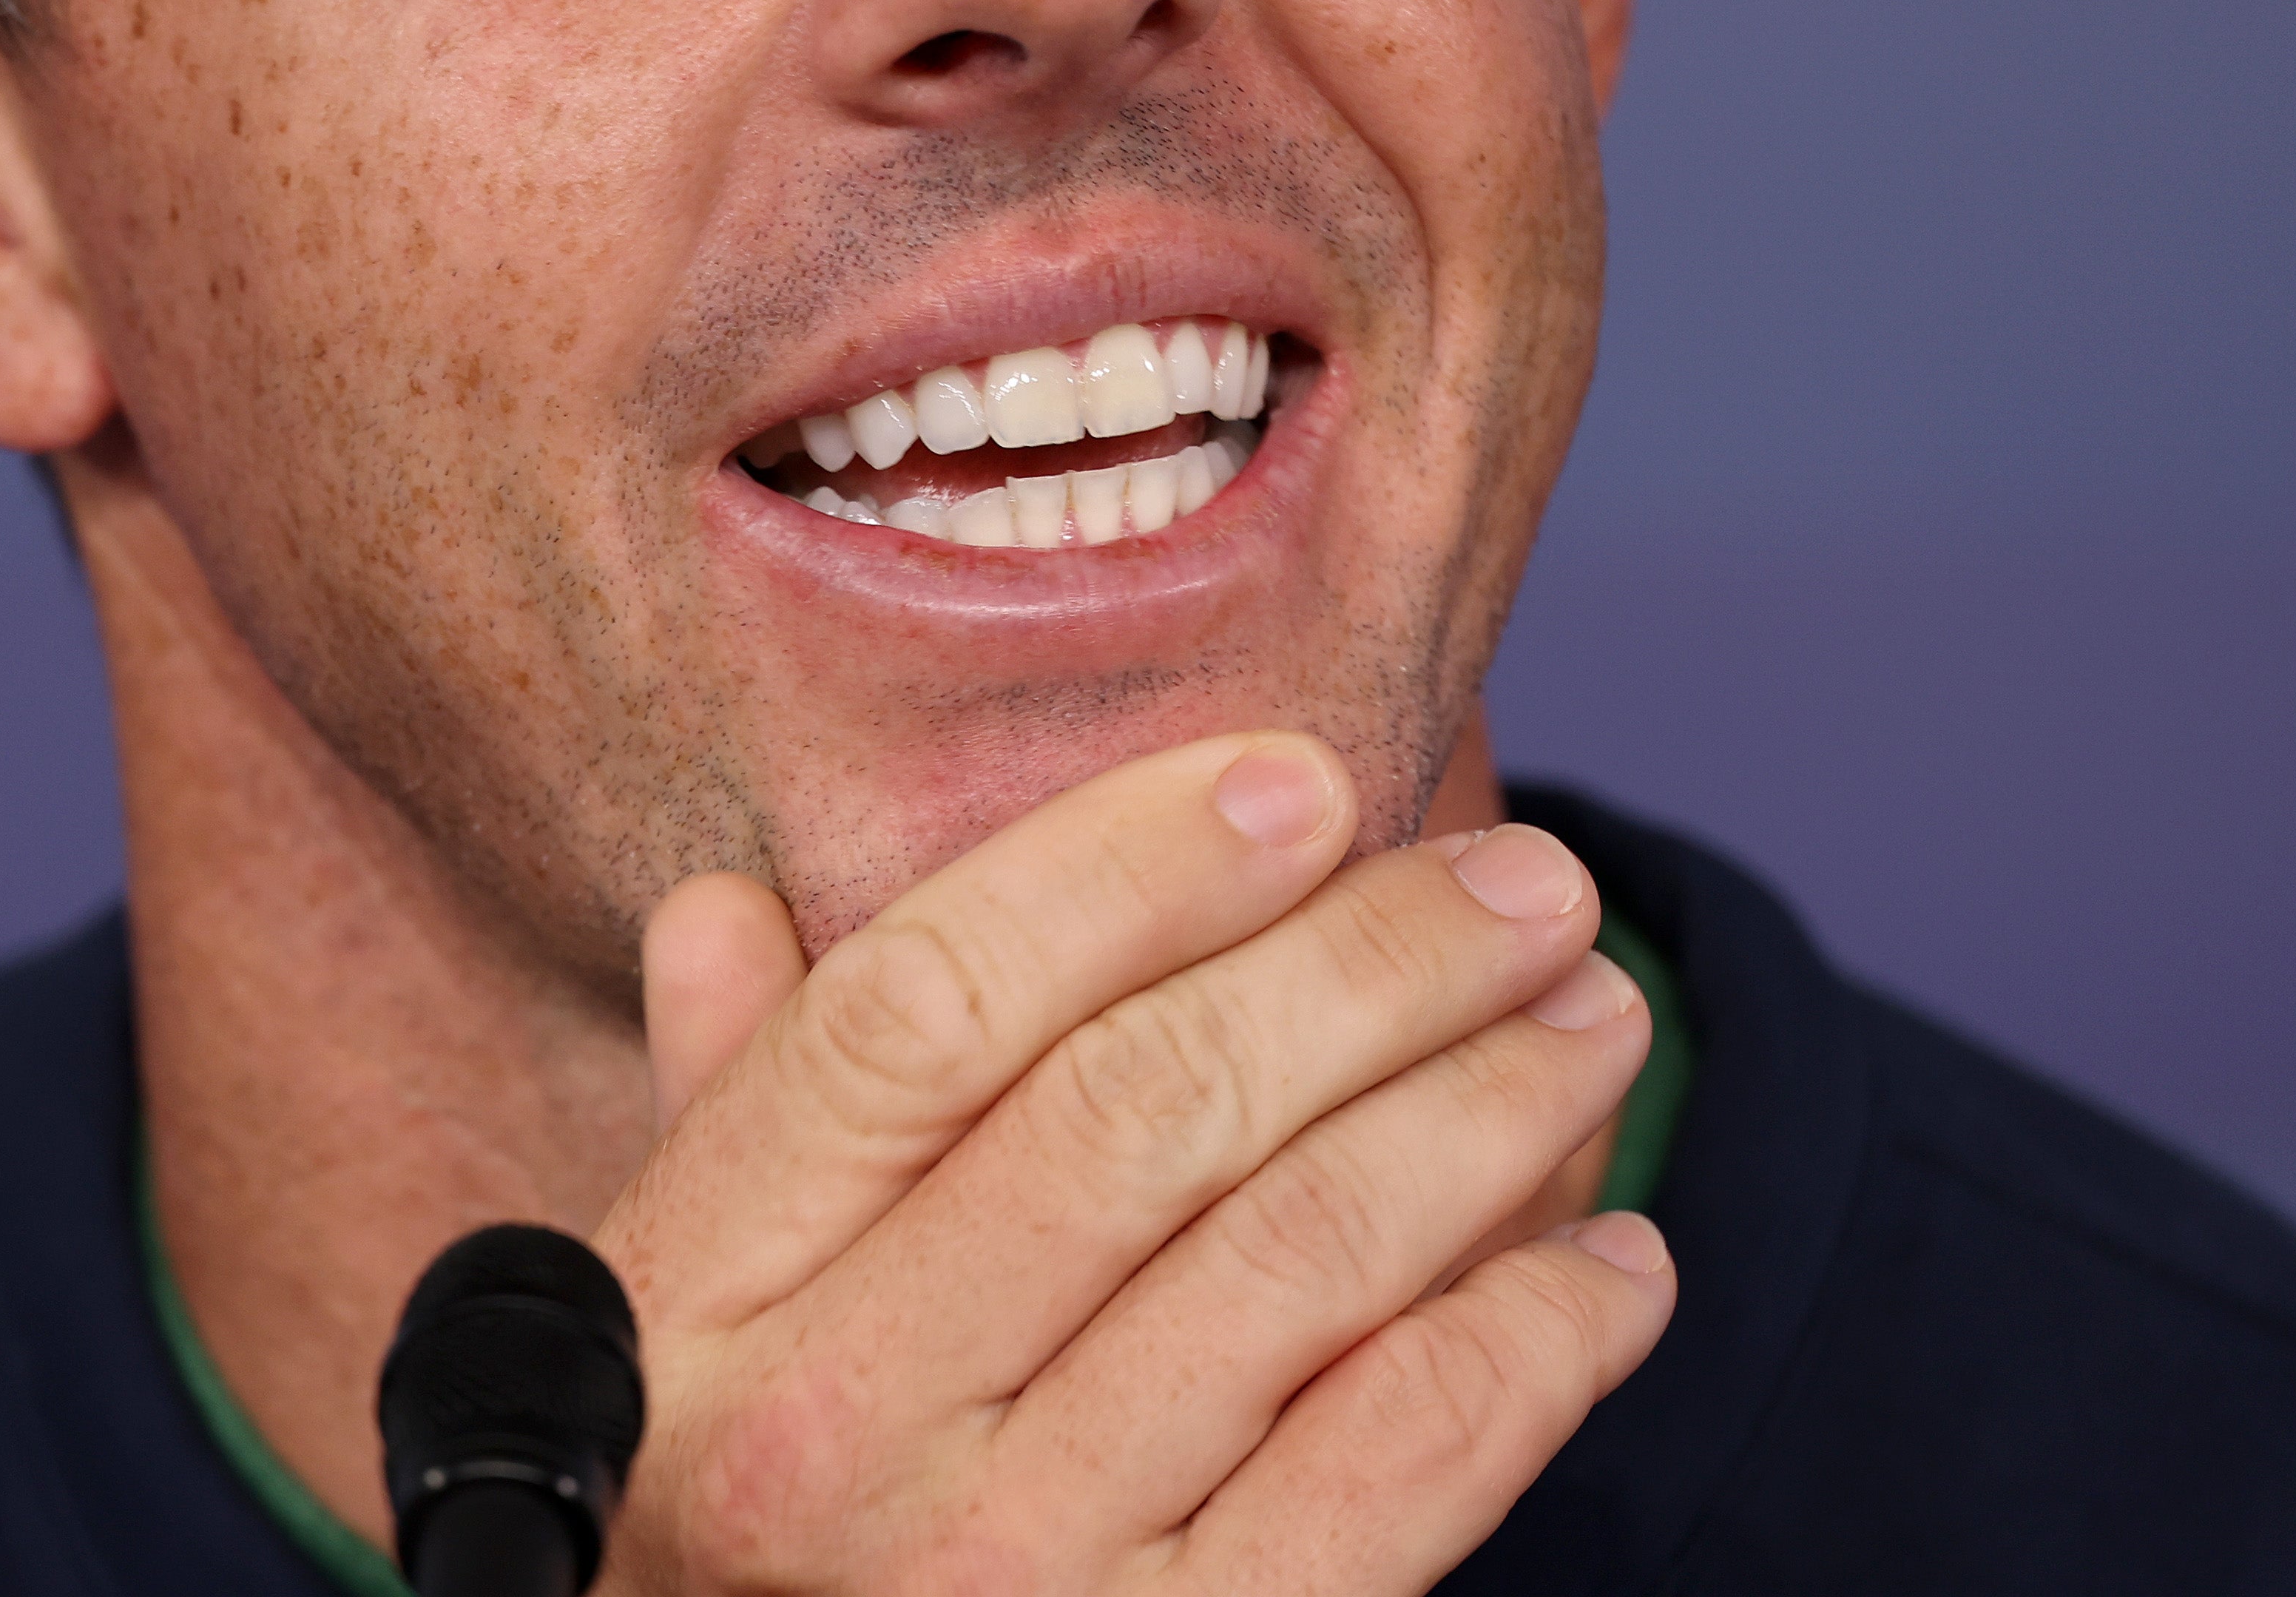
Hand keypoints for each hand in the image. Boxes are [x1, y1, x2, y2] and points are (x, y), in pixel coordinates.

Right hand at [594, 734, 1672, 1593]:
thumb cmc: (762, 1525)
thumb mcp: (686, 1328)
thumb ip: (732, 1112)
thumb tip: (729, 907)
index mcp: (699, 1292)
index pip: (921, 1009)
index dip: (1123, 866)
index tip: (1301, 779)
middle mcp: (830, 1434)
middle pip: (1139, 1109)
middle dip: (1371, 963)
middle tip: (1525, 881)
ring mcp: (999, 1576)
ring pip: (1294, 1260)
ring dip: (1485, 1112)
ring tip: (1593, 1021)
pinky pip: (1401, 1465)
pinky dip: (1535, 1342)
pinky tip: (1608, 1269)